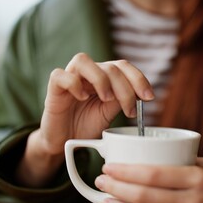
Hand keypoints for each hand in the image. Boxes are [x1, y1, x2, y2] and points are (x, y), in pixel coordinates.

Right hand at [17, 53, 153, 186]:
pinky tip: (82, 97)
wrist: (64, 142)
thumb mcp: (109, 113)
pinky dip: (73, 84)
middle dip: (125, 88)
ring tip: (106, 99)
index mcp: (103, 77)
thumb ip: (120, 100)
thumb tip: (140, 93)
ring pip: (83, 60)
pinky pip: (60, 75)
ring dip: (100, 79)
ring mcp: (69, 78)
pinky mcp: (53, 88)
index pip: (122, 66)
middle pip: (109, 66)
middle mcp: (87, 74)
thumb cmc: (86, 125)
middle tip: (129, 110)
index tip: (149, 97)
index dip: (138, 78)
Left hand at [95, 158, 202, 202]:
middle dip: (117, 189)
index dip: (126, 172)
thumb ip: (184, 163)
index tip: (109, 167)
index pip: (153, 175)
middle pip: (145, 197)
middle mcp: (193, 202)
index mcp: (197, 179)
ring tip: (105, 202)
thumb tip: (157, 159)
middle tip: (101, 182)